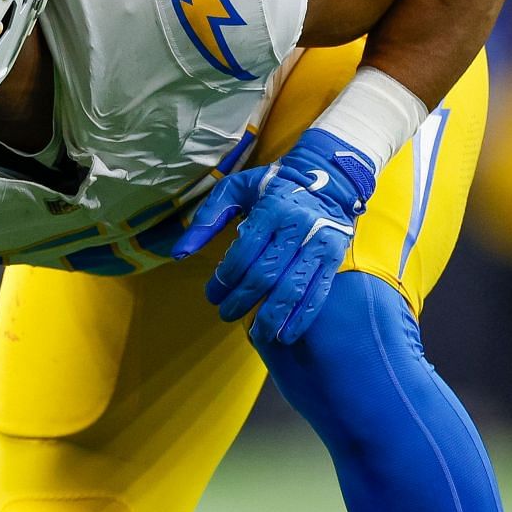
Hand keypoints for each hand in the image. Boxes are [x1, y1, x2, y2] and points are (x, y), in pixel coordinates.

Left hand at [172, 127, 376, 344]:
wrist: (328, 177)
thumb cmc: (272, 185)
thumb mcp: (235, 189)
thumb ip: (206, 218)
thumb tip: (178, 253)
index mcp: (270, 209)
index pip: (244, 252)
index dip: (225, 279)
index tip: (212, 294)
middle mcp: (297, 227)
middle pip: (266, 274)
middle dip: (242, 300)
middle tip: (225, 314)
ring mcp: (318, 244)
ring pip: (293, 288)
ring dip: (272, 317)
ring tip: (256, 334)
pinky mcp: (334, 257)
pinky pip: (317, 292)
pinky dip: (301, 318)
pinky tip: (286, 335)